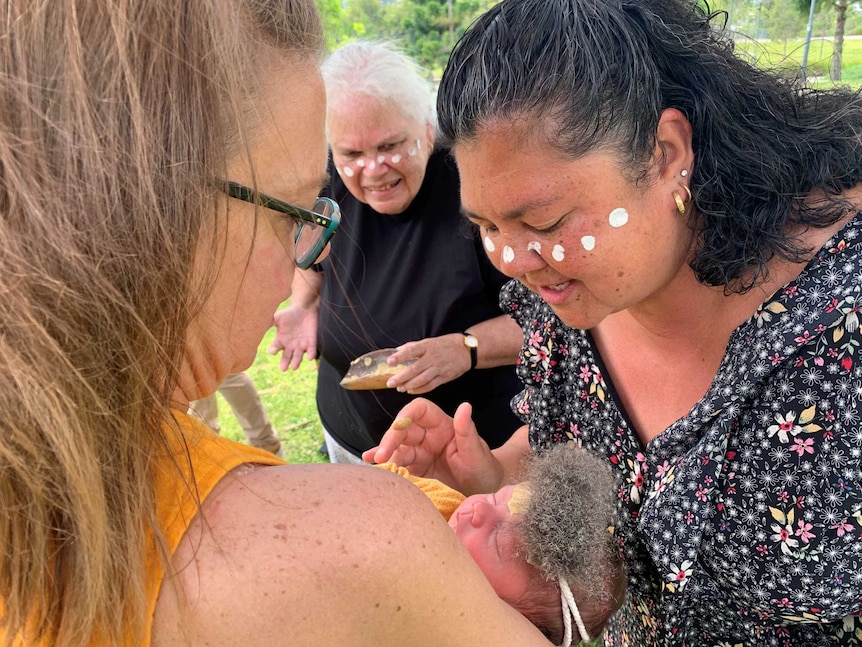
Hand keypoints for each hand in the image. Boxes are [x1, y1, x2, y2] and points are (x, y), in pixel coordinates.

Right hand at [267, 306, 317, 370]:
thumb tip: (259, 323)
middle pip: (286, 356)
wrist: (304, 309)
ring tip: (294, 367)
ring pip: (298, 356)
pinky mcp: (311, 342)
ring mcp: (301, 345)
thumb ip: (270, 321)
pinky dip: (311, 354)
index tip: (272, 351)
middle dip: (285, 362)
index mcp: (280, 340)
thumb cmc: (289, 314)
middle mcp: (290, 345)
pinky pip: (311, 350)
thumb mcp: (278, 317)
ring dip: (296, 362)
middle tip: (283, 368)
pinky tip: (309, 357)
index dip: (273, 350)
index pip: (275, 347)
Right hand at [362, 398, 502, 494]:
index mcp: (442, 425)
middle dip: (390, 439)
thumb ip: (467, 430)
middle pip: (403, 429)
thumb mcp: (477, 451)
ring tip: (374, 462)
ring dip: (384, 452)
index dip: (406, 415)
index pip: (420, 410)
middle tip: (381, 456)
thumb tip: (465, 406)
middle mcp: (428, 435)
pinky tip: (370, 463)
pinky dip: (384, 462)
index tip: (398, 427)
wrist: (484, 490)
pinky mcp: (415, 468)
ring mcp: (420, 451)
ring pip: (397, 446)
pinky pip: (398, 462)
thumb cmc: (483, 467)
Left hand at [384, 334, 469, 393]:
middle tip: (390, 382)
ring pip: (422, 379)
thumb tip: (396, 351)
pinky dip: (420, 389)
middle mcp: (433, 357)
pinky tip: (411, 391)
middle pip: (415, 369)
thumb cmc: (444, 345)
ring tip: (399, 388)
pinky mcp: (444, 378)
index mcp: (427, 346)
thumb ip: (412, 346)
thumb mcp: (428, 341)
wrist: (466, 350)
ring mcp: (439, 369)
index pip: (411, 351)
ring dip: (409, 385)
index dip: (400, 357)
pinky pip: (430, 385)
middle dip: (401, 377)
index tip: (389, 362)